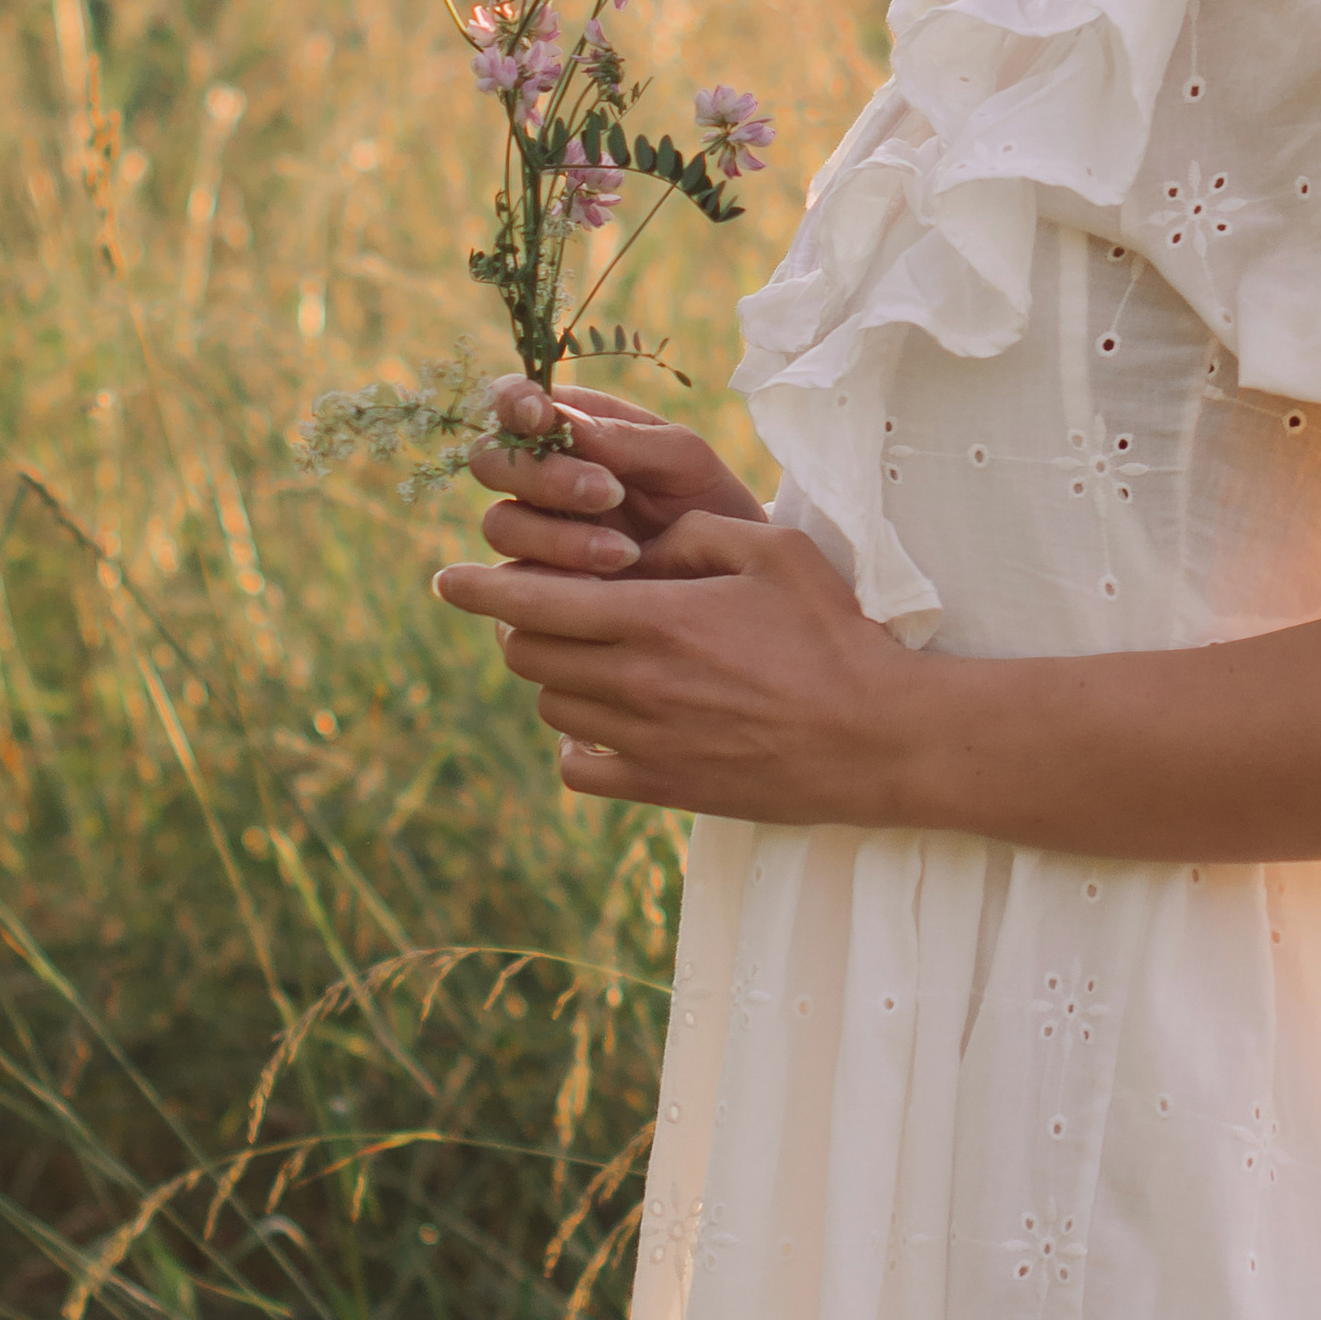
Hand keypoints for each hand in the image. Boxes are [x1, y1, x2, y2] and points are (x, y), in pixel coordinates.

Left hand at [431, 507, 933, 823]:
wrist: (874, 737)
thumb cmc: (832, 634)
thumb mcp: (773, 551)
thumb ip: (695, 533)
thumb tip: (644, 539)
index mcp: (656, 618)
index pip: (535, 598)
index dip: (479, 588)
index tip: (446, 579)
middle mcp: (636, 682)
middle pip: (529, 653)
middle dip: (524, 624)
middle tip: (546, 607)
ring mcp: (644, 742)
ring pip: (551, 705)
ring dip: (554, 677)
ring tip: (587, 658)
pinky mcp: (662, 787)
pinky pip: (579, 768)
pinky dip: (576, 744)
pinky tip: (603, 723)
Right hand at [467, 381, 767, 584]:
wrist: (732, 580)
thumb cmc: (707, 503)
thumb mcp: (684, 461)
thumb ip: (626, 437)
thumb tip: (560, 419)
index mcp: (571, 428)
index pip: (514, 401)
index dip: (514, 402)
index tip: (541, 416)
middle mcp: (539, 478)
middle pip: (491, 463)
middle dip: (544, 476)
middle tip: (608, 492)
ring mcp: (533, 533)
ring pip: (500, 525)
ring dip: (558, 537)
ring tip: (625, 554)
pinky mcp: (535, 588)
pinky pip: (514, 584)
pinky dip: (553, 584)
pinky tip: (603, 588)